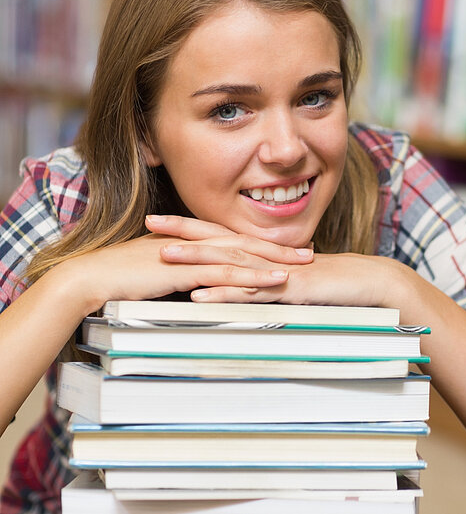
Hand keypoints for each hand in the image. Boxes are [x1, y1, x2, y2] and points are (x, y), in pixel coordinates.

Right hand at [54, 215, 313, 314]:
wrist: (93, 276)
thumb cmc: (120, 277)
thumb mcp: (158, 274)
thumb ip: (180, 275)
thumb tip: (195, 286)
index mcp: (191, 241)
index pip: (234, 242)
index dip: (261, 246)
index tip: (286, 250)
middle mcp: (197, 242)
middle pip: (246, 244)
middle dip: (278, 249)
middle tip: (309, 253)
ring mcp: (194, 254)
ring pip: (244, 256)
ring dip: (275, 260)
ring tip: (303, 265)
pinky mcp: (189, 269)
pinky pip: (229, 274)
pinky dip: (255, 277)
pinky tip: (276, 281)